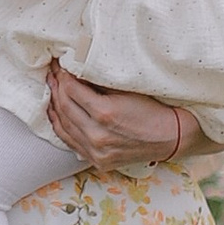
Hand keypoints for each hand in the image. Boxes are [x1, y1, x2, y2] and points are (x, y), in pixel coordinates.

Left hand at [45, 61, 197, 167]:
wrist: (171, 137)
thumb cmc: (152, 108)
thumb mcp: (126, 89)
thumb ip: (98, 82)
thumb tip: (75, 70)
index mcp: (105, 114)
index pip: (71, 90)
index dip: (63, 74)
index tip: (61, 64)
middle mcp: (97, 136)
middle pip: (64, 106)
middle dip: (56, 86)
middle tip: (54, 72)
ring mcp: (96, 152)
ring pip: (63, 125)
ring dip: (54, 104)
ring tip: (52, 88)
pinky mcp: (97, 161)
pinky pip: (70, 141)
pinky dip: (60, 125)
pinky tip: (56, 113)